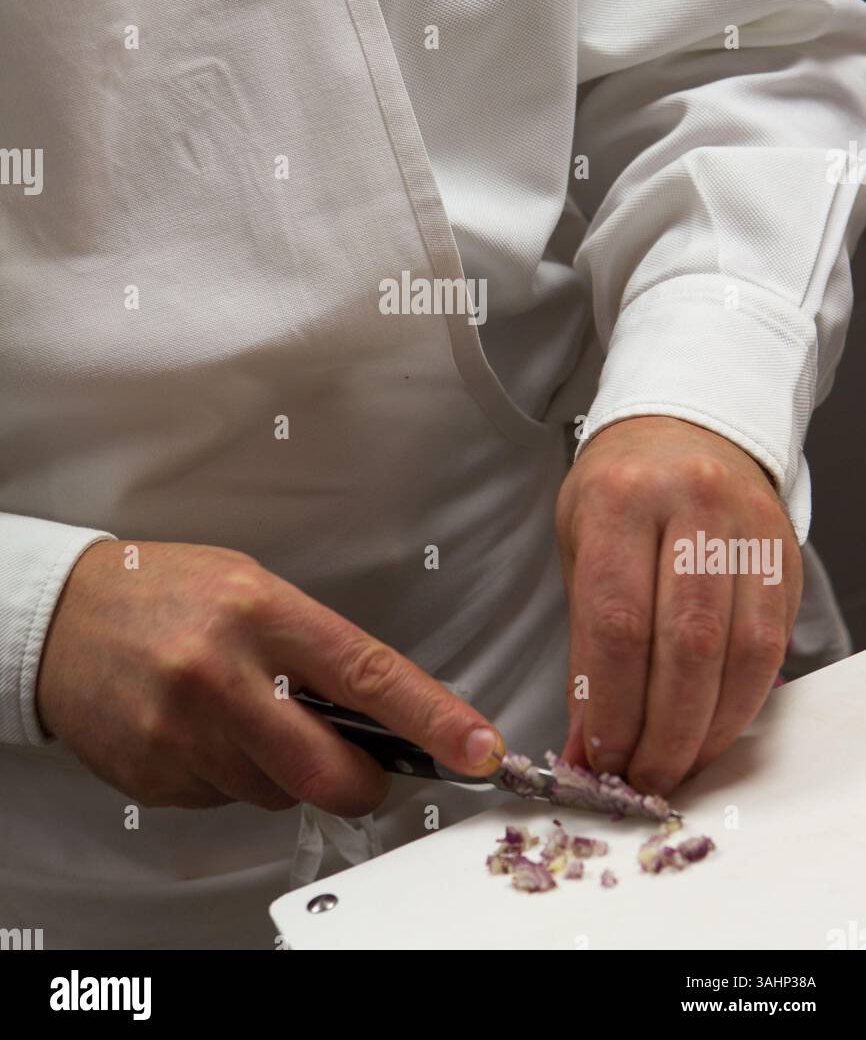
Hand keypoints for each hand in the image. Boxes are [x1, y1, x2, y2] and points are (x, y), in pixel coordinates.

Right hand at [36, 540, 503, 812]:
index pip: (369, 675)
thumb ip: (313, 648)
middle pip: (328, 770)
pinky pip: (225, 801)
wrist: (62, 617)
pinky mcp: (154, 775)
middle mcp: (222, 675)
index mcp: (261, 613)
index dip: (433, 719)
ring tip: (244, 715)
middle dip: (364, 783)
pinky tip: (201, 731)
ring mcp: (183, 732)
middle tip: (368, 771)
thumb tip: (378, 713)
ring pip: (276, 793)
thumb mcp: (251, 588)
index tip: (478, 748)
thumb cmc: (168, 592)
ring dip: (282, 771)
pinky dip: (231, 777)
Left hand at [555, 416, 801, 795]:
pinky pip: (771, 647)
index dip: (612, 705)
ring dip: (706, 730)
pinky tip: (712, 731)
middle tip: (638, 777)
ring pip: (738, 653)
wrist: (688, 429)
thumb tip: (585, 744)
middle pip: (685, 644)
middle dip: (660, 731)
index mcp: (621, 500)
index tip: (598, 756)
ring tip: (673, 766)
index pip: (617, 620)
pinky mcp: (785, 556)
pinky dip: (741, 704)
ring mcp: (747, 529)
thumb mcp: (579, 544)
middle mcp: (691, 507)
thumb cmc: (622, 491)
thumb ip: (584, 647)